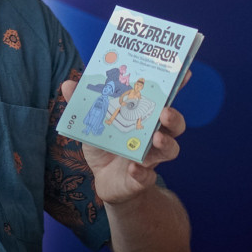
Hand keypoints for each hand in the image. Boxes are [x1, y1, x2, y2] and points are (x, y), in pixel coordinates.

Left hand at [60, 78, 186, 204]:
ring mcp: (151, 157)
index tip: (184, 73)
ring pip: (170, 150)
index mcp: (144, 116)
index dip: (176, 86)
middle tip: (165, 112)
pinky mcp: (142, 178)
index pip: (164, 99)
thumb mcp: (92, 122)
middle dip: (174, 117)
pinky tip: (134, 167)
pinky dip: (142, 172)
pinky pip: (147, 176)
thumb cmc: (105, 144)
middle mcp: (153, 135)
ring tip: (156, 139)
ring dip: (166, 144)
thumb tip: (68, 84)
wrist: (104, 179)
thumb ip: (82, 103)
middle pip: (174, 124)